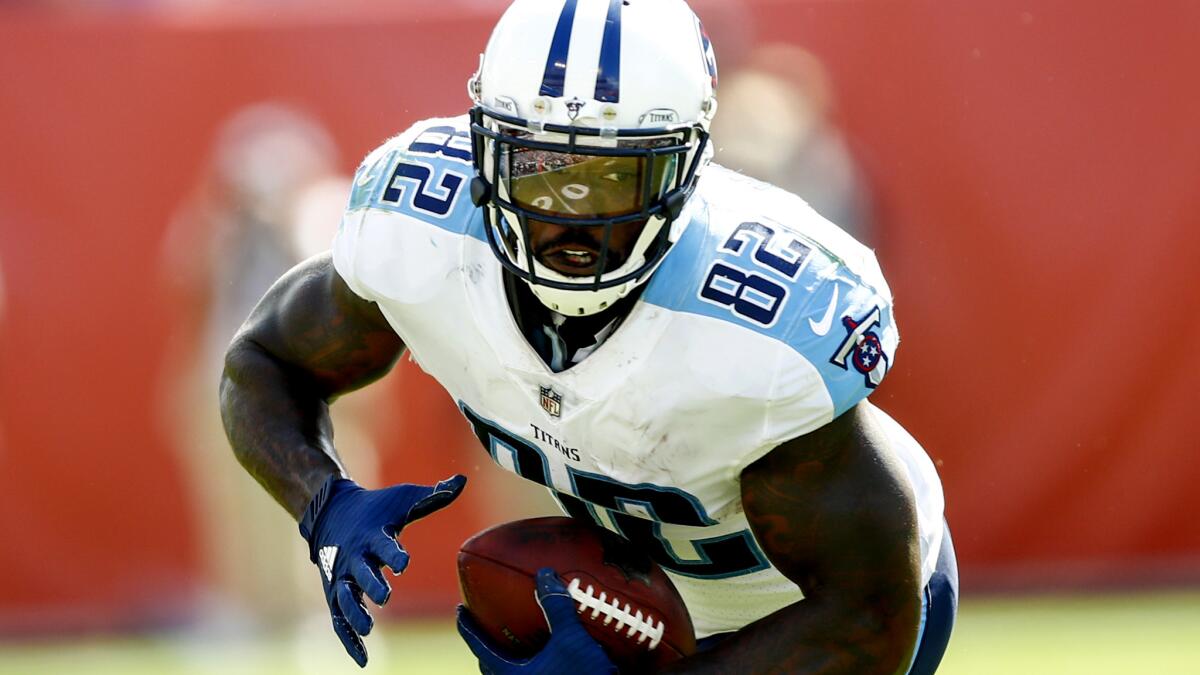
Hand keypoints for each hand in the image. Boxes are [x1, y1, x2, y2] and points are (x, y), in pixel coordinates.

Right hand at [298, 474, 466, 666]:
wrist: (332, 510)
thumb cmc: (378, 507)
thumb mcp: (404, 498)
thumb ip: (434, 496)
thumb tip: (463, 480)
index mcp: (373, 535)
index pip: (384, 545)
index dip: (394, 553)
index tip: (404, 562)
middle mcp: (354, 556)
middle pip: (361, 572)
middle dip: (371, 583)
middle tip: (384, 596)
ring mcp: (341, 575)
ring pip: (344, 597)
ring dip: (354, 613)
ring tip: (368, 629)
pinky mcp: (335, 591)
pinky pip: (338, 618)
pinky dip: (347, 638)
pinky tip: (362, 660)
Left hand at [457, 568, 617, 674]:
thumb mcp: (571, 639)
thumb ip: (557, 607)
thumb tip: (545, 574)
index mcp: (511, 674)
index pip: (480, 646)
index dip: (468, 627)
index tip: (460, 610)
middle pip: (492, 666)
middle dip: (488, 646)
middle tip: (487, 627)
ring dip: (512, 658)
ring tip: (517, 642)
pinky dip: (535, 665)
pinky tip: (551, 657)